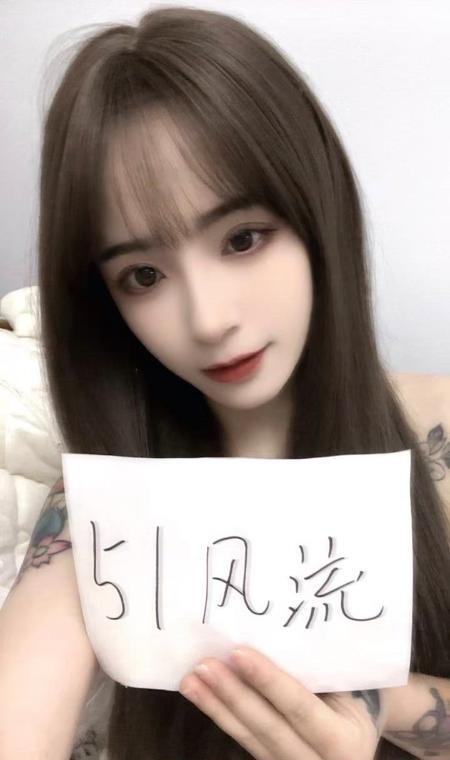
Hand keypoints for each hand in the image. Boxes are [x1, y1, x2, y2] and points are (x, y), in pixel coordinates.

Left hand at [178, 645, 382, 759]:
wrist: (356, 742)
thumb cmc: (352, 700)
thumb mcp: (348, 690)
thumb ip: (319, 672)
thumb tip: (281, 630)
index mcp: (342, 740)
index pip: (300, 707)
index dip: (268, 681)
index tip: (239, 653)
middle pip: (267, 727)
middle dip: (232, 695)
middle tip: (204, 665)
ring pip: (248, 737)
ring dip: (216, 707)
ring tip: (191, 680)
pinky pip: (243, 740)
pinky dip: (221, 715)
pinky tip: (202, 695)